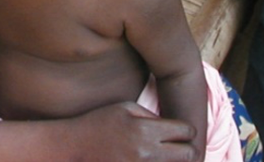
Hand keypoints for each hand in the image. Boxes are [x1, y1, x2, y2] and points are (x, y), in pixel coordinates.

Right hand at [65, 103, 198, 160]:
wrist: (74, 146)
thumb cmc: (100, 122)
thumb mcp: (125, 108)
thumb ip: (151, 116)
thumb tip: (171, 127)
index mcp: (146, 129)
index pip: (186, 131)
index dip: (186, 130)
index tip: (180, 130)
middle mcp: (147, 152)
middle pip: (189, 155)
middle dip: (187, 149)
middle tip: (177, 145)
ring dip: (173, 160)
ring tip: (163, 153)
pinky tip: (148, 158)